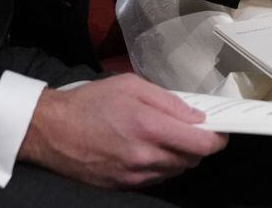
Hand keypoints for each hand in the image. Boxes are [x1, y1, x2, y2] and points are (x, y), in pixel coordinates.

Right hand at [18, 73, 225, 188]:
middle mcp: (144, 156)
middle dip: (196, 145)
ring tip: (164, 137)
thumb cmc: (89, 103)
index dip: (216, 139)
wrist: (52, 131)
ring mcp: (134, 175)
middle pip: (191, 160)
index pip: (200, 144)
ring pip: (175, 171)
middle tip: (190, 129)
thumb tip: (196, 116)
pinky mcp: (124, 186)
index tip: (219, 132)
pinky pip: (156, 179)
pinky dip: (161, 166)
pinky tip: (148, 150)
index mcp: (148, 126)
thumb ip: (168, 101)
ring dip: (179, 156)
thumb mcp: (131, 85)